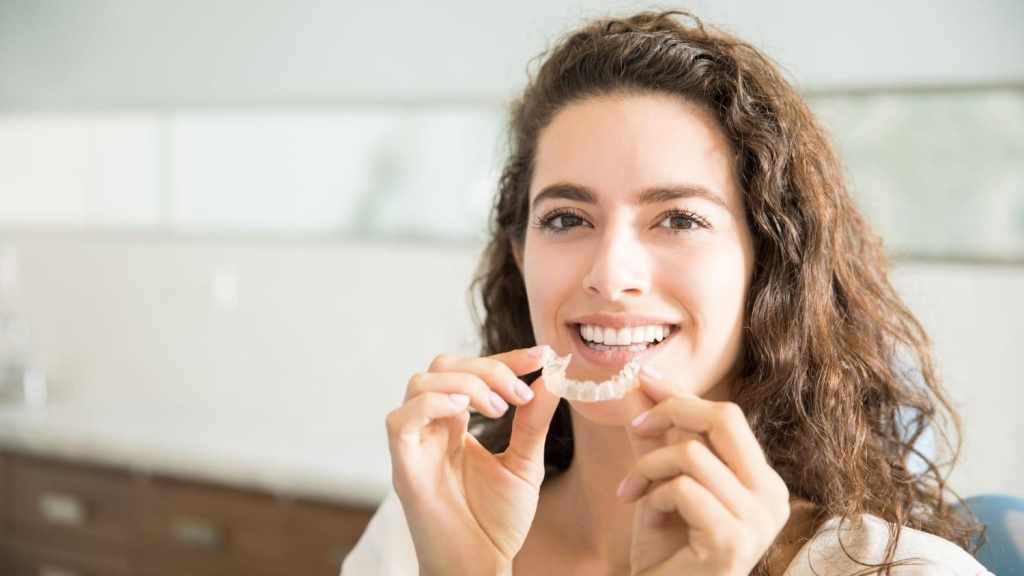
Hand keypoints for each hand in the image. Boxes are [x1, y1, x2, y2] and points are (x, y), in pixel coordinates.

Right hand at [385, 345, 561, 574]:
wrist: (480, 567)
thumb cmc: (496, 522)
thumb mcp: (525, 463)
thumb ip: (533, 422)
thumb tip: (551, 378)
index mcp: (456, 424)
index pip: (472, 372)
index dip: (505, 358)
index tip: (541, 356)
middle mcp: (431, 428)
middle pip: (443, 367)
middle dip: (487, 368)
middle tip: (519, 394)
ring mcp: (415, 445)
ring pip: (420, 383)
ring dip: (465, 384)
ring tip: (499, 409)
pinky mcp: (403, 467)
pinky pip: (400, 419)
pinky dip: (432, 404)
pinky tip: (464, 413)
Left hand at [620, 368, 790, 575]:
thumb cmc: (666, 551)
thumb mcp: (661, 483)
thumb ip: (657, 438)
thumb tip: (641, 385)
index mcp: (762, 481)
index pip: (727, 417)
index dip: (682, 394)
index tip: (644, 378)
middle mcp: (771, 497)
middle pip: (725, 418)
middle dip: (672, 410)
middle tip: (635, 426)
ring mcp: (758, 521)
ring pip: (692, 454)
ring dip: (647, 468)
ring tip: (631, 492)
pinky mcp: (732, 540)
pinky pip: (682, 489)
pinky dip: (652, 497)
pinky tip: (645, 518)